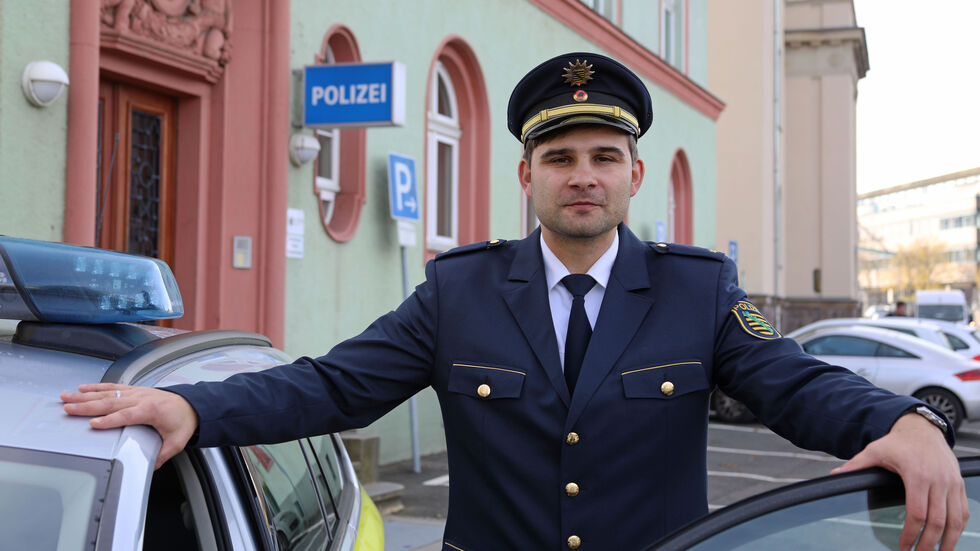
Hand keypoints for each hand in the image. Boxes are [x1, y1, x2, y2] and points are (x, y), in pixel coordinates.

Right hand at [61, 383, 198, 468]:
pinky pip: (112, 387)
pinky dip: (96, 387)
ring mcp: (136, 392)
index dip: (109, 420)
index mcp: (152, 410)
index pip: (127, 415)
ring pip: (107, 393)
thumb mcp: (177, 442)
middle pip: (111, 403)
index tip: (93, 424)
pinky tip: (81, 389)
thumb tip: (150, 467)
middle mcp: (142, 398)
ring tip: (67, 397)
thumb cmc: (184, 421)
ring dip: (85, 395)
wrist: (193, 405)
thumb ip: (163, 454)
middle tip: (68, 409)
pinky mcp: (134, 390)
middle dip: (88, 406)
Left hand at [832, 413, 968, 550]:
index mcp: (917, 475)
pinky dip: (958, 528)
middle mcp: (938, 480)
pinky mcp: (959, 484)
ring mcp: (952, 483)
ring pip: (955, 520)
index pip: (916, 513)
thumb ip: (856, 465)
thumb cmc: (899, 442)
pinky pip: (963, 511)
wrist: (922, 429)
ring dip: (949, 541)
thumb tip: (834, 475)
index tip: (903, 547)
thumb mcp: (875, 450)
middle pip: (937, 521)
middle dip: (929, 544)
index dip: (910, 534)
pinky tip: (950, 538)